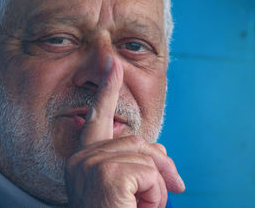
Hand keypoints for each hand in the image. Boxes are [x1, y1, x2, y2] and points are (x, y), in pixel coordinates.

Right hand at [65, 55, 184, 207]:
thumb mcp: (125, 187)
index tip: (113, 62)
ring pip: (147, 158)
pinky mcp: (106, 176)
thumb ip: (136, 162)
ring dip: (157, 188)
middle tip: (175, 188)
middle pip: (138, 141)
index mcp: (84, 157)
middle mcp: (81, 157)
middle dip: (161, 166)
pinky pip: (149, 174)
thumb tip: (161, 152)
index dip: (108, 87)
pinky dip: (155, 195)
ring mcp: (90, 165)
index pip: (97, 116)